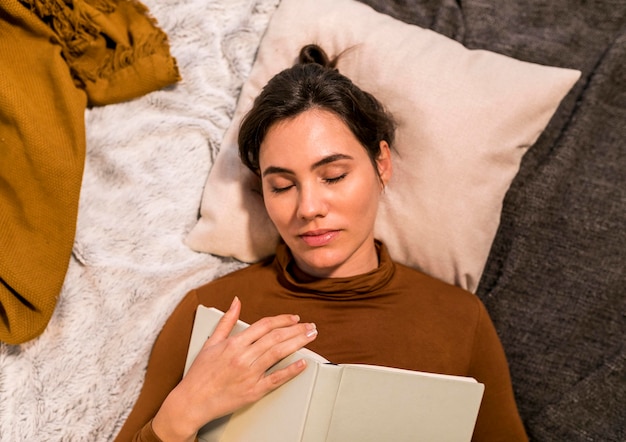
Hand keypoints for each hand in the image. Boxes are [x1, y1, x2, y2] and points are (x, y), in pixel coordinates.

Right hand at [151, 296, 317, 440]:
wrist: (191, 401)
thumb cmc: (200, 373)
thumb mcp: (211, 342)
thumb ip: (227, 321)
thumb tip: (236, 301)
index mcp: (234, 343)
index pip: (264, 325)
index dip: (282, 319)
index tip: (294, 318)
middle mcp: (243, 357)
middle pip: (276, 337)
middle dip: (296, 330)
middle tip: (311, 326)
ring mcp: (249, 374)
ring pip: (278, 353)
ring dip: (298, 343)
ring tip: (311, 337)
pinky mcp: (253, 391)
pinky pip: (276, 379)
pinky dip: (291, 370)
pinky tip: (303, 363)